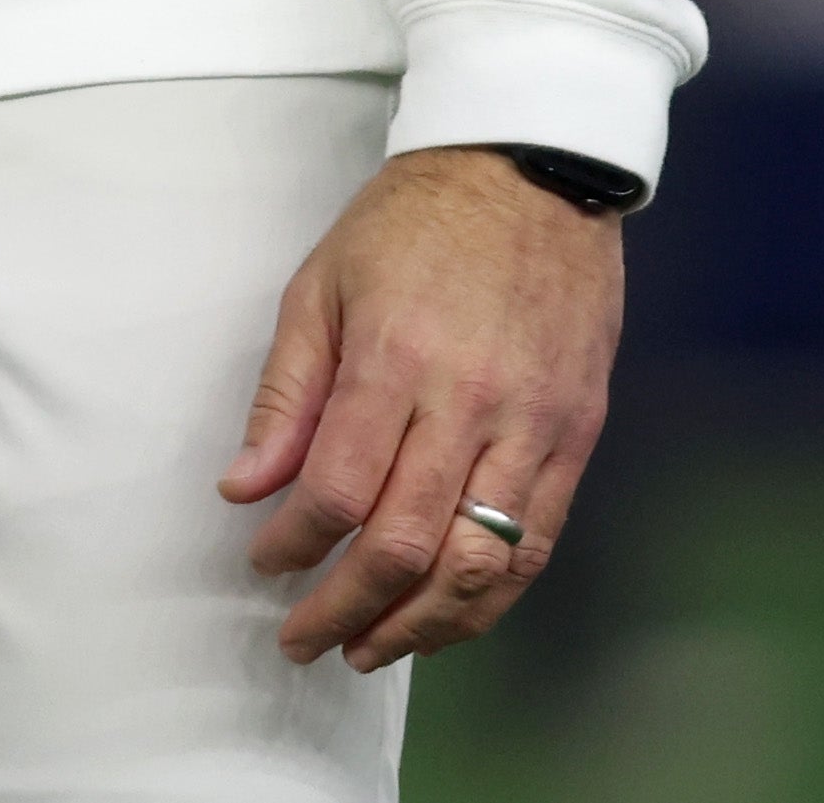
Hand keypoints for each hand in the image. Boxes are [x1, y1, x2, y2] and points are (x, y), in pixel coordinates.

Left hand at [219, 145, 622, 670]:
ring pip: (478, 564)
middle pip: (404, 542)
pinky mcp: (578, 436)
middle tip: (304, 637)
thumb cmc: (413, 224)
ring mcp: (535, 424)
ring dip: (419, 624)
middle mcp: (470, 402)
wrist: (530, 173)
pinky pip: (535, 546)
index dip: (294, 545)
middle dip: (345, 607)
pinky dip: (489, 598)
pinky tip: (446, 616)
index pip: (338, 490)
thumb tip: (245, 487)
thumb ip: (285, 395)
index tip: (265, 562)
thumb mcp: (320, 286)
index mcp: (395, 358)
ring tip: (370, 648)